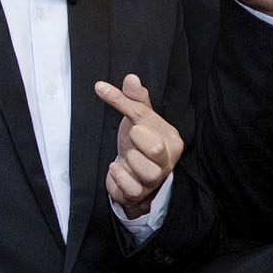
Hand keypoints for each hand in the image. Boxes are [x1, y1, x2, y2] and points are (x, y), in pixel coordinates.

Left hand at [92, 73, 182, 218]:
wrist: (132, 175)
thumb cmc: (138, 144)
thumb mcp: (139, 119)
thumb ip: (136, 99)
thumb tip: (131, 78)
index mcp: (172, 140)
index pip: (147, 118)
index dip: (122, 103)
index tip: (100, 88)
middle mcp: (168, 162)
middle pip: (155, 149)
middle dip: (136, 142)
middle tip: (131, 139)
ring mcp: (155, 180)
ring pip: (141, 170)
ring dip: (127, 161)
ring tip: (127, 157)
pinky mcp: (140, 194)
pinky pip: (127, 187)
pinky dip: (117, 176)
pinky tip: (118, 169)